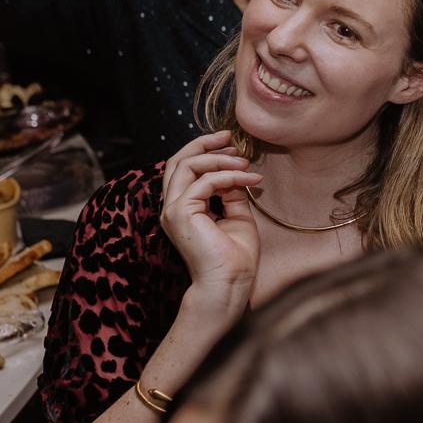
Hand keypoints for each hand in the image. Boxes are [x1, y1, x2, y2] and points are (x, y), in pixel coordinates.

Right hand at [159, 131, 263, 320]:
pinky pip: (205, 182)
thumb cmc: (235, 258)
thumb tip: (236, 171)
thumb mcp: (237, 216)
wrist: (230, 284)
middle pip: (177, 160)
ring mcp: (173, 210)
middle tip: (229, 138)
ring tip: (245, 163)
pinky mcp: (181, 213)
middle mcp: (172, 208)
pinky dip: (229, 176)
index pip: (183, 169)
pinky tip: (249, 180)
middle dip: (204, 144)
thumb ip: (232, 193)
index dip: (205, 152)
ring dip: (220, 159)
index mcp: (182, 209)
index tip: (231, 146)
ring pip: (187, 165)